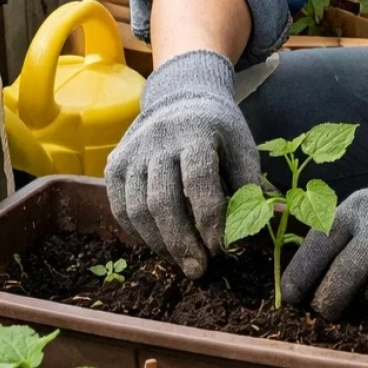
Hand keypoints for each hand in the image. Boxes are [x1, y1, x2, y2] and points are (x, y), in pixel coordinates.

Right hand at [105, 50, 261, 277]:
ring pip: (137, 208)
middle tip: (199, 270)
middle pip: (163, 200)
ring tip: (181, 261)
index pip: (199, 180)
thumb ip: (249, 188)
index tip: (222, 248)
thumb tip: (252, 235)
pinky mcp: (114, 164)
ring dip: (159, 243)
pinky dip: (138, 233)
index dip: (210, 219)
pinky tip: (160, 245)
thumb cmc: (220, 131)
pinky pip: (120, 207)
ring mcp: (132, 152)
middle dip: (182, 241)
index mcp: (197, 131)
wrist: (182, 96)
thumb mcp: (243, 148)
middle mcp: (158, 139)